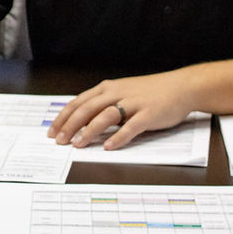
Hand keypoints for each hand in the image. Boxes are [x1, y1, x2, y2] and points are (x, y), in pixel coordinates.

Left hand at [47, 71, 195, 149]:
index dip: (63, 118)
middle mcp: (116, 93)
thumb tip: (81, 123)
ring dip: (89, 131)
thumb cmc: (149, 93)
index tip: (52, 132)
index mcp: (107, 88)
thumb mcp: (121, 93)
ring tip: (79, 144)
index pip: (78, 103)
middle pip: (86, 109)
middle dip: (70, 126)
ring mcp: (133, 103)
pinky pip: (131, 126)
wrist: (180, 87)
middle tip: (60, 141)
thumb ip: (103, 104)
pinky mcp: (148, 114)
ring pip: (105, 116)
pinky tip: (109, 147)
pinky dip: (118, 137)